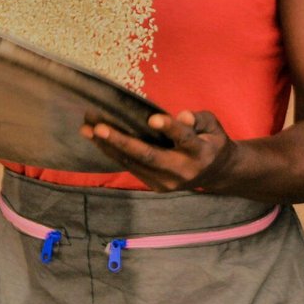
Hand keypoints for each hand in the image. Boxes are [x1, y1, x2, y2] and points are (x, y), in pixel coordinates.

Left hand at [81, 109, 238, 192]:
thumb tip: (182, 117)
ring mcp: (167, 182)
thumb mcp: (212, 125)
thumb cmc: (210, 140)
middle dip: (122, 141)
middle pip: (149, 156)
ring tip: (87, 130)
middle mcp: (182, 170)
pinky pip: (131, 168)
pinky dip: (113, 153)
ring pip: (134, 163)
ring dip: (108, 146)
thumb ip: (198, 119)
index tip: (152, 119)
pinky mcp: (155, 186)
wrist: (216, 174)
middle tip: (99, 127)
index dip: (169, 128)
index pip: (184, 139)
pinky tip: (96, 140)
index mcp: (200, 152)